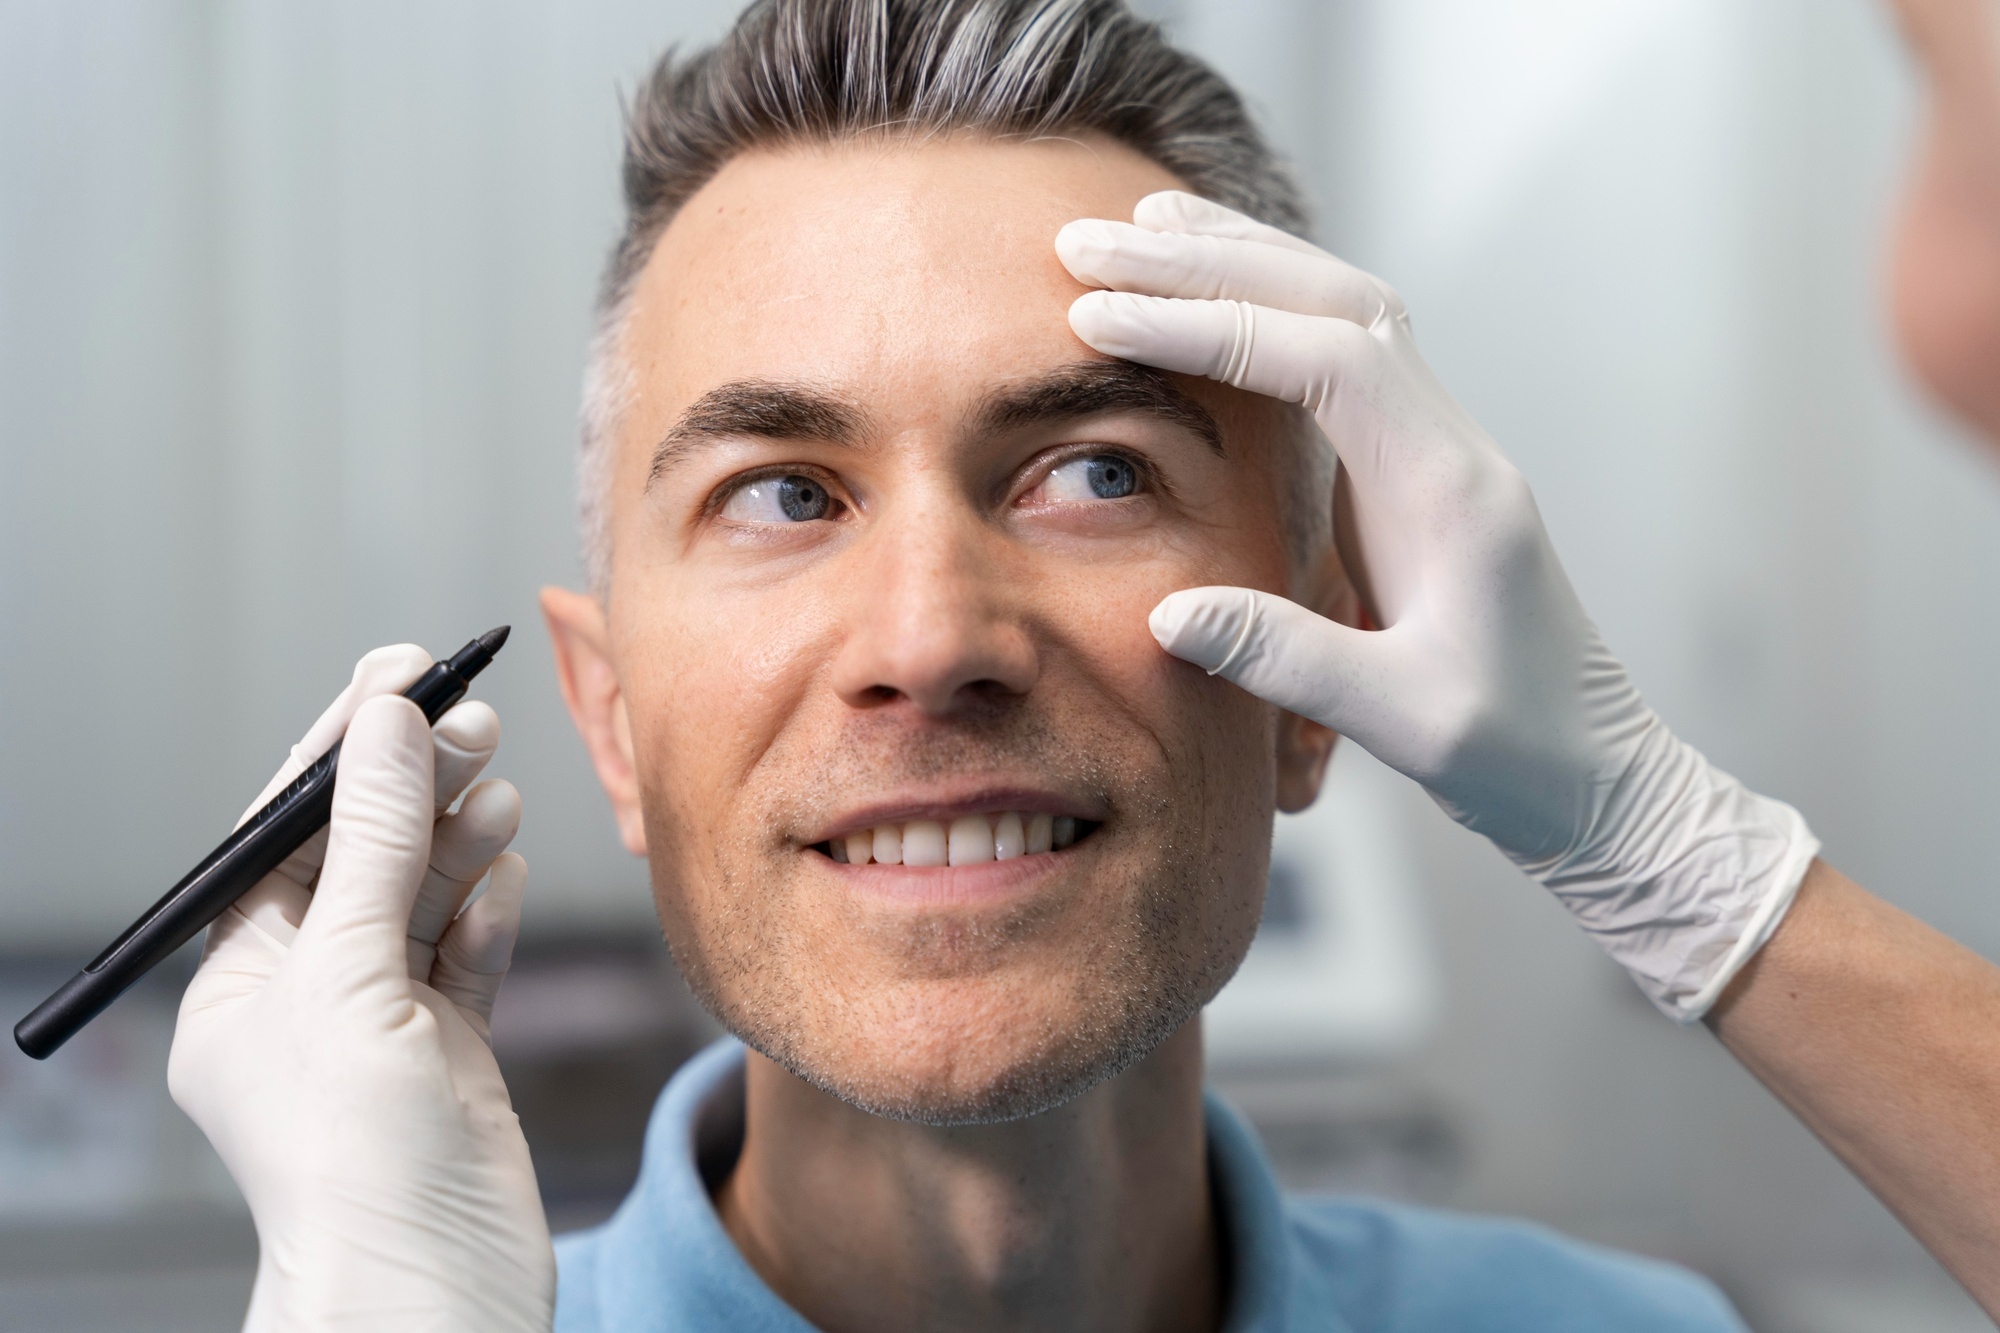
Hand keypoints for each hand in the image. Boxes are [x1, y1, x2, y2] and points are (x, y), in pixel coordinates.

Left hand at [169, 646, 553, 1330]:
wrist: (431, 1284)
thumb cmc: (355, 1157)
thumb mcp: (347, 975)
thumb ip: (375, 841)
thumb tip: (386, 724)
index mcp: (239, 979)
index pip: (286, 832)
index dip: (344, 746)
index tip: (401, 671)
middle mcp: (304, 994)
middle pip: (361, 854)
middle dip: (414, 782)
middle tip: (470, 715)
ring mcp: (382, 1023)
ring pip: (422, 896)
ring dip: (461, 837)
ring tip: (498, 787)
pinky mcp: (450, 1050)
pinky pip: (467, 953)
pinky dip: (490, 908)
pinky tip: (507, 872)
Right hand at [1056, 193, 1818, 1019]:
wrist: (1600, 772)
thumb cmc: (1516, 753)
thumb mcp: (1404, 723)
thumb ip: (1287, 661)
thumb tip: (1169, 613)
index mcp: (1449, 491)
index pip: (1323, 361)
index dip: (1208, 325)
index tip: (1101, 317)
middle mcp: (1452, 446)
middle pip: (1335, 302)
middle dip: (1212, 262)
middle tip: (1096, 240)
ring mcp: (1444, 450)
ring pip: (1349, 309)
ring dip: (1249, 263)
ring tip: (1147, 229)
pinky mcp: (1426, 471)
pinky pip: (1352, 354)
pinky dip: (1280, 307)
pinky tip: (1226, 296)